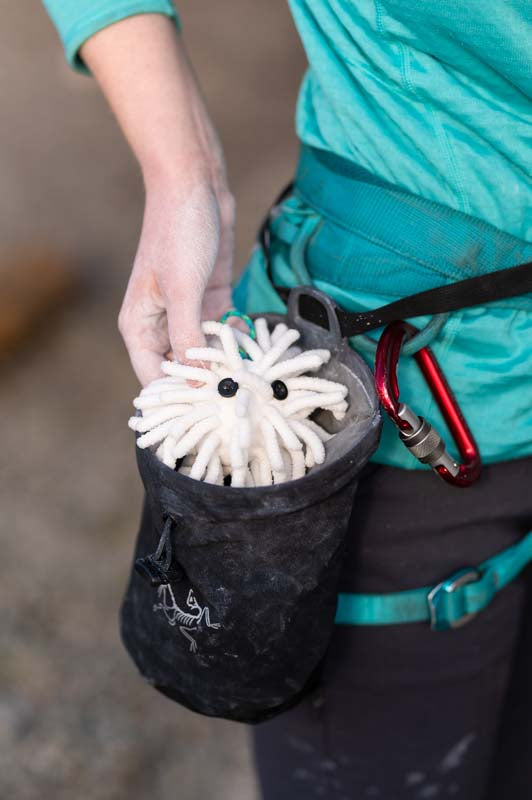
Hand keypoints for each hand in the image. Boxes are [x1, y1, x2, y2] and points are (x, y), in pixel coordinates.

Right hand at [118, 171, 234, 385]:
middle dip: (207, 384)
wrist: (195, 185)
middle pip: (181, 370)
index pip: (153, 378)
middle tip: (236, 398)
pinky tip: (254, 346)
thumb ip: (187, 337)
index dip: (178, 399)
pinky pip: (223, 333)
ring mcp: (188, 313)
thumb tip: (197, 383)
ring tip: (251, 377)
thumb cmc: (178, 232)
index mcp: (139, 325)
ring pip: (205, 353)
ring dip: (225, 363)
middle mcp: (162, 324)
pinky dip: (237, 341)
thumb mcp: (183, 289)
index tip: (206, 416)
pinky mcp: (212, 300)